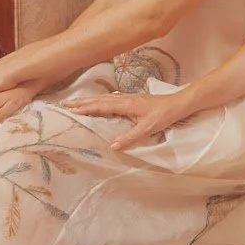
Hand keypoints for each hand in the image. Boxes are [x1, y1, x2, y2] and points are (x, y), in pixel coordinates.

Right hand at [64, 87, 199, 151]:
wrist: (178, 103)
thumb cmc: (164, 115)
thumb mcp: (147, 129)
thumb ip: (130, 137)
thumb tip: (113, 146)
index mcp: (126, 105)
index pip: (101, 106)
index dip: (86, 108)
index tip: (71, 110)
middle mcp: (125, 99)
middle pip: (99, 99)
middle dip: (82, 102)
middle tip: (66, 104)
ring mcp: (129, 98)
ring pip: (105, 98)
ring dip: (90, 100)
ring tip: (77, 103)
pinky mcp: (133, 99)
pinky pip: (111, 99)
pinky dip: (101, 100)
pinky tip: (100, 101)